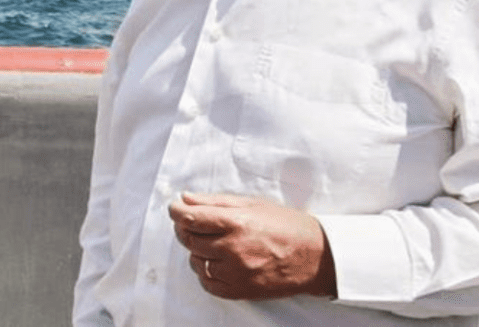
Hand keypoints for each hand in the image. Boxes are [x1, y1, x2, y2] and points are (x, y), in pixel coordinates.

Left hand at [168, 192, 336, 300]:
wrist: (314, 256)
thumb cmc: (283, 224)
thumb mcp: (250, 203)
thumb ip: (214, 202)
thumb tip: (186, 198)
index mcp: (235, 222)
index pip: (189, 217)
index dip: (176, 211)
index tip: (175, 208)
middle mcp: (232, 249)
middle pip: (189, 239)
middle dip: (186, 228)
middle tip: (194, 222)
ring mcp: (236, 273)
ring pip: (196, 261)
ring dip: (196, 250)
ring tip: (211, 242)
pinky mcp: (240, 291)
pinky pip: (208, 283)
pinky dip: (206, 271)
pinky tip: (215, 261)